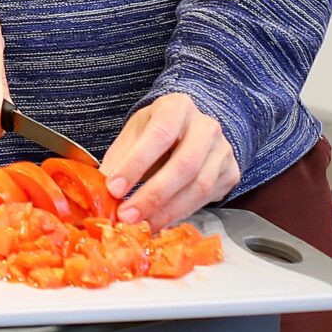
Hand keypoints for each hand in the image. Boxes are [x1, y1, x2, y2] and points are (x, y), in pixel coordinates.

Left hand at [100, 93, 238, 228]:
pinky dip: (181, 213)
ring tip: (142, 224)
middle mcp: (206, 126)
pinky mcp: (231, 172)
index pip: (158, 135)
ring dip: (167, 211)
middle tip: (127, 216)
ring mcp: (223, 150)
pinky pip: (207, 199)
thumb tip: (100, 189)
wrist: (191, 129)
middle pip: (184, 165)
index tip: (114, 188)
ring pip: (198, 187)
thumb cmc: (158, 131)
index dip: (136, 164)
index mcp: (177, 107)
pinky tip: (161, 220)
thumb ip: (120, 158)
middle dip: (152, 196)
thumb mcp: (135, 133)